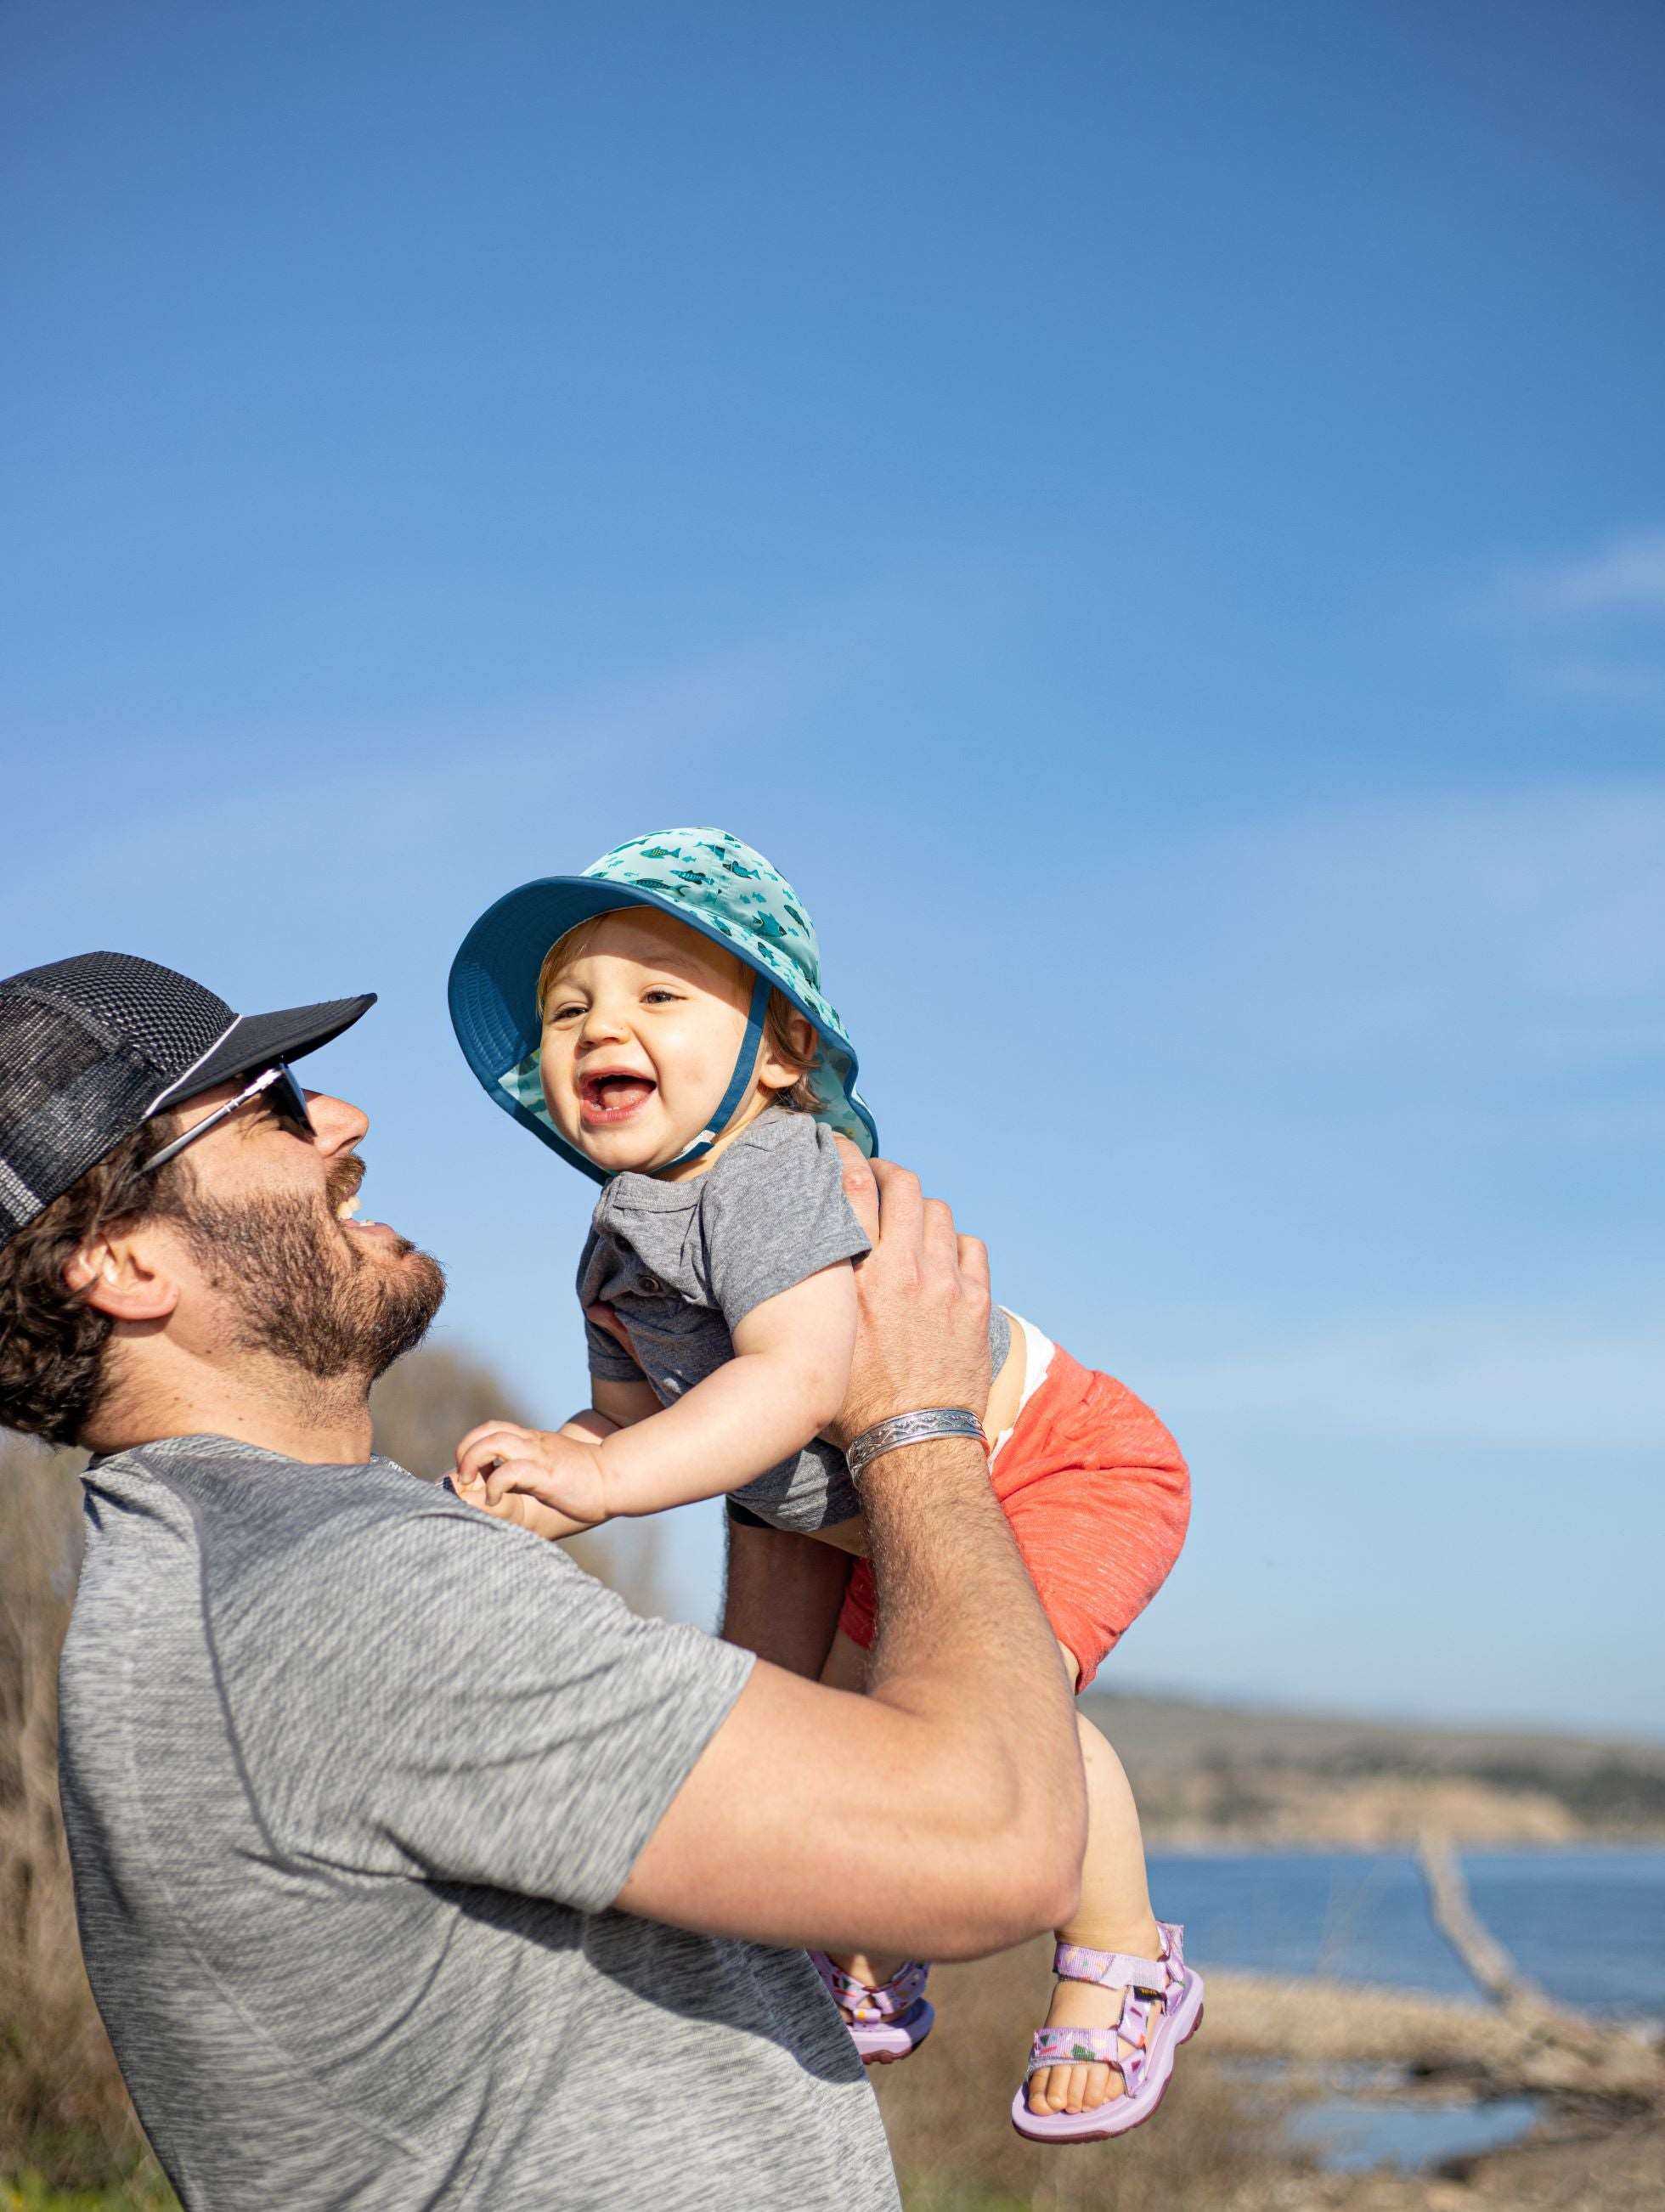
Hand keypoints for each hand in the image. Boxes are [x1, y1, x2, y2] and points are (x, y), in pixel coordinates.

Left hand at [452, 1420, 608, 1538]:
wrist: (616, 1478)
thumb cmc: (585, 1481)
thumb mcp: (549, 1470)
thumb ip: (527, 1471)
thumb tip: (500, 1483)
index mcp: (533, 1441)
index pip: (493, 1429)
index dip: (472, 1444)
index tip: (468, 1472)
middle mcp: (532, 1444)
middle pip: (487, 1430)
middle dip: (465, 1450)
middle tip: (463, 1476)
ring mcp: (538, 1456)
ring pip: (493, 1443)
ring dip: (473, 1461)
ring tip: (471, 1483)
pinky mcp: (545, 1474)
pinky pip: (511, 1471)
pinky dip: (494, 1485)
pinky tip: (495, 1500)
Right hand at [823, 1143, 991, 1449]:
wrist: (913, 1443)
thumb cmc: (855, 1402)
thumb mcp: (821, 1339)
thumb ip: (820, 1290)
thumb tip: (809, 1252)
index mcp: (859, 1277)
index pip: (855, 1190)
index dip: (850, 1163)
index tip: (846, 1160)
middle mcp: (904, 1269)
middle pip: (905, 1187)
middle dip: (891, 1177)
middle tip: (880, 1185)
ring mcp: (947, 1283)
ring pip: (940, 1213)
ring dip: (923, 1213)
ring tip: (911, 1227)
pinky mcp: (976, 1302)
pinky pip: (971, 1247)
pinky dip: (955, 1246)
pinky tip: (943, 1260)